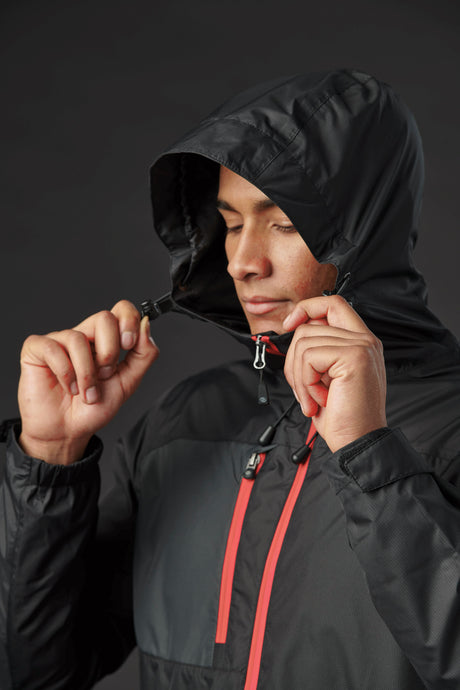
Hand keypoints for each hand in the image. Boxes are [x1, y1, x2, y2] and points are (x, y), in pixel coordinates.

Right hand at [18, 300, 158, 463]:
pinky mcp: (37, 349)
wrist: (68, 431)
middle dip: (109, 351)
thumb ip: (143, 355)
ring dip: (86, 373)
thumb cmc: (93, 408)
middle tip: (105, 374)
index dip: (128, 320)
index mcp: (105, 340)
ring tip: (85, 392)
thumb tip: (146, 324)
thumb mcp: (127, 383)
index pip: (120, 310)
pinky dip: (65, 372)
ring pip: (78, 338)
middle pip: (103, 317)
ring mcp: (59, 341)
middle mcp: (83, 336)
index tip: (129, 344)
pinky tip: (68, 387)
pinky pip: (53, 348)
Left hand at [283, 295, 386, 452]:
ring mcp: (361, 346)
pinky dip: (306, 382)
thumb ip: (317, 349)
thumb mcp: (325, 376)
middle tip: (305, 390)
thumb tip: (294, 328)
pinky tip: (320, 399)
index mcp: (360, 342)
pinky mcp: (354, 356)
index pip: (332, 303)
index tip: (289, 325)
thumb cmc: (342, 416)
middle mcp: (365, 340)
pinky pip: (308, 357)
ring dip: (300, 376)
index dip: (306, 308)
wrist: (358, 442)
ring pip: (304, 342)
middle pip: (310, 325)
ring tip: (315, 398)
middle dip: (294, 360)